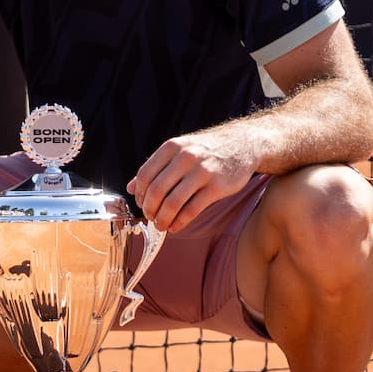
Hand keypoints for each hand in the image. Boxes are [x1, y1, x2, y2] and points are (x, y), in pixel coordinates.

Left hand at [127, 133, 256, 232]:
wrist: (243, 145)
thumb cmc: (206, 150)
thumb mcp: (179, 150)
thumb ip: (155, 168)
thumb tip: (130, 188)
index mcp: (171, 148)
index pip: (145, 175)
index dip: (139, 194)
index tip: (141, 204)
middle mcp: (185, 158)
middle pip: (156, 191)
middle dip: (149, 209)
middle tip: (150, 217)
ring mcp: (202, 172)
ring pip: (172, 203)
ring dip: (163, 219)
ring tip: (161, 225)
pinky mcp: (216, 188)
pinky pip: (191, 210)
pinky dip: (179, 222)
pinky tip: (175, 227)